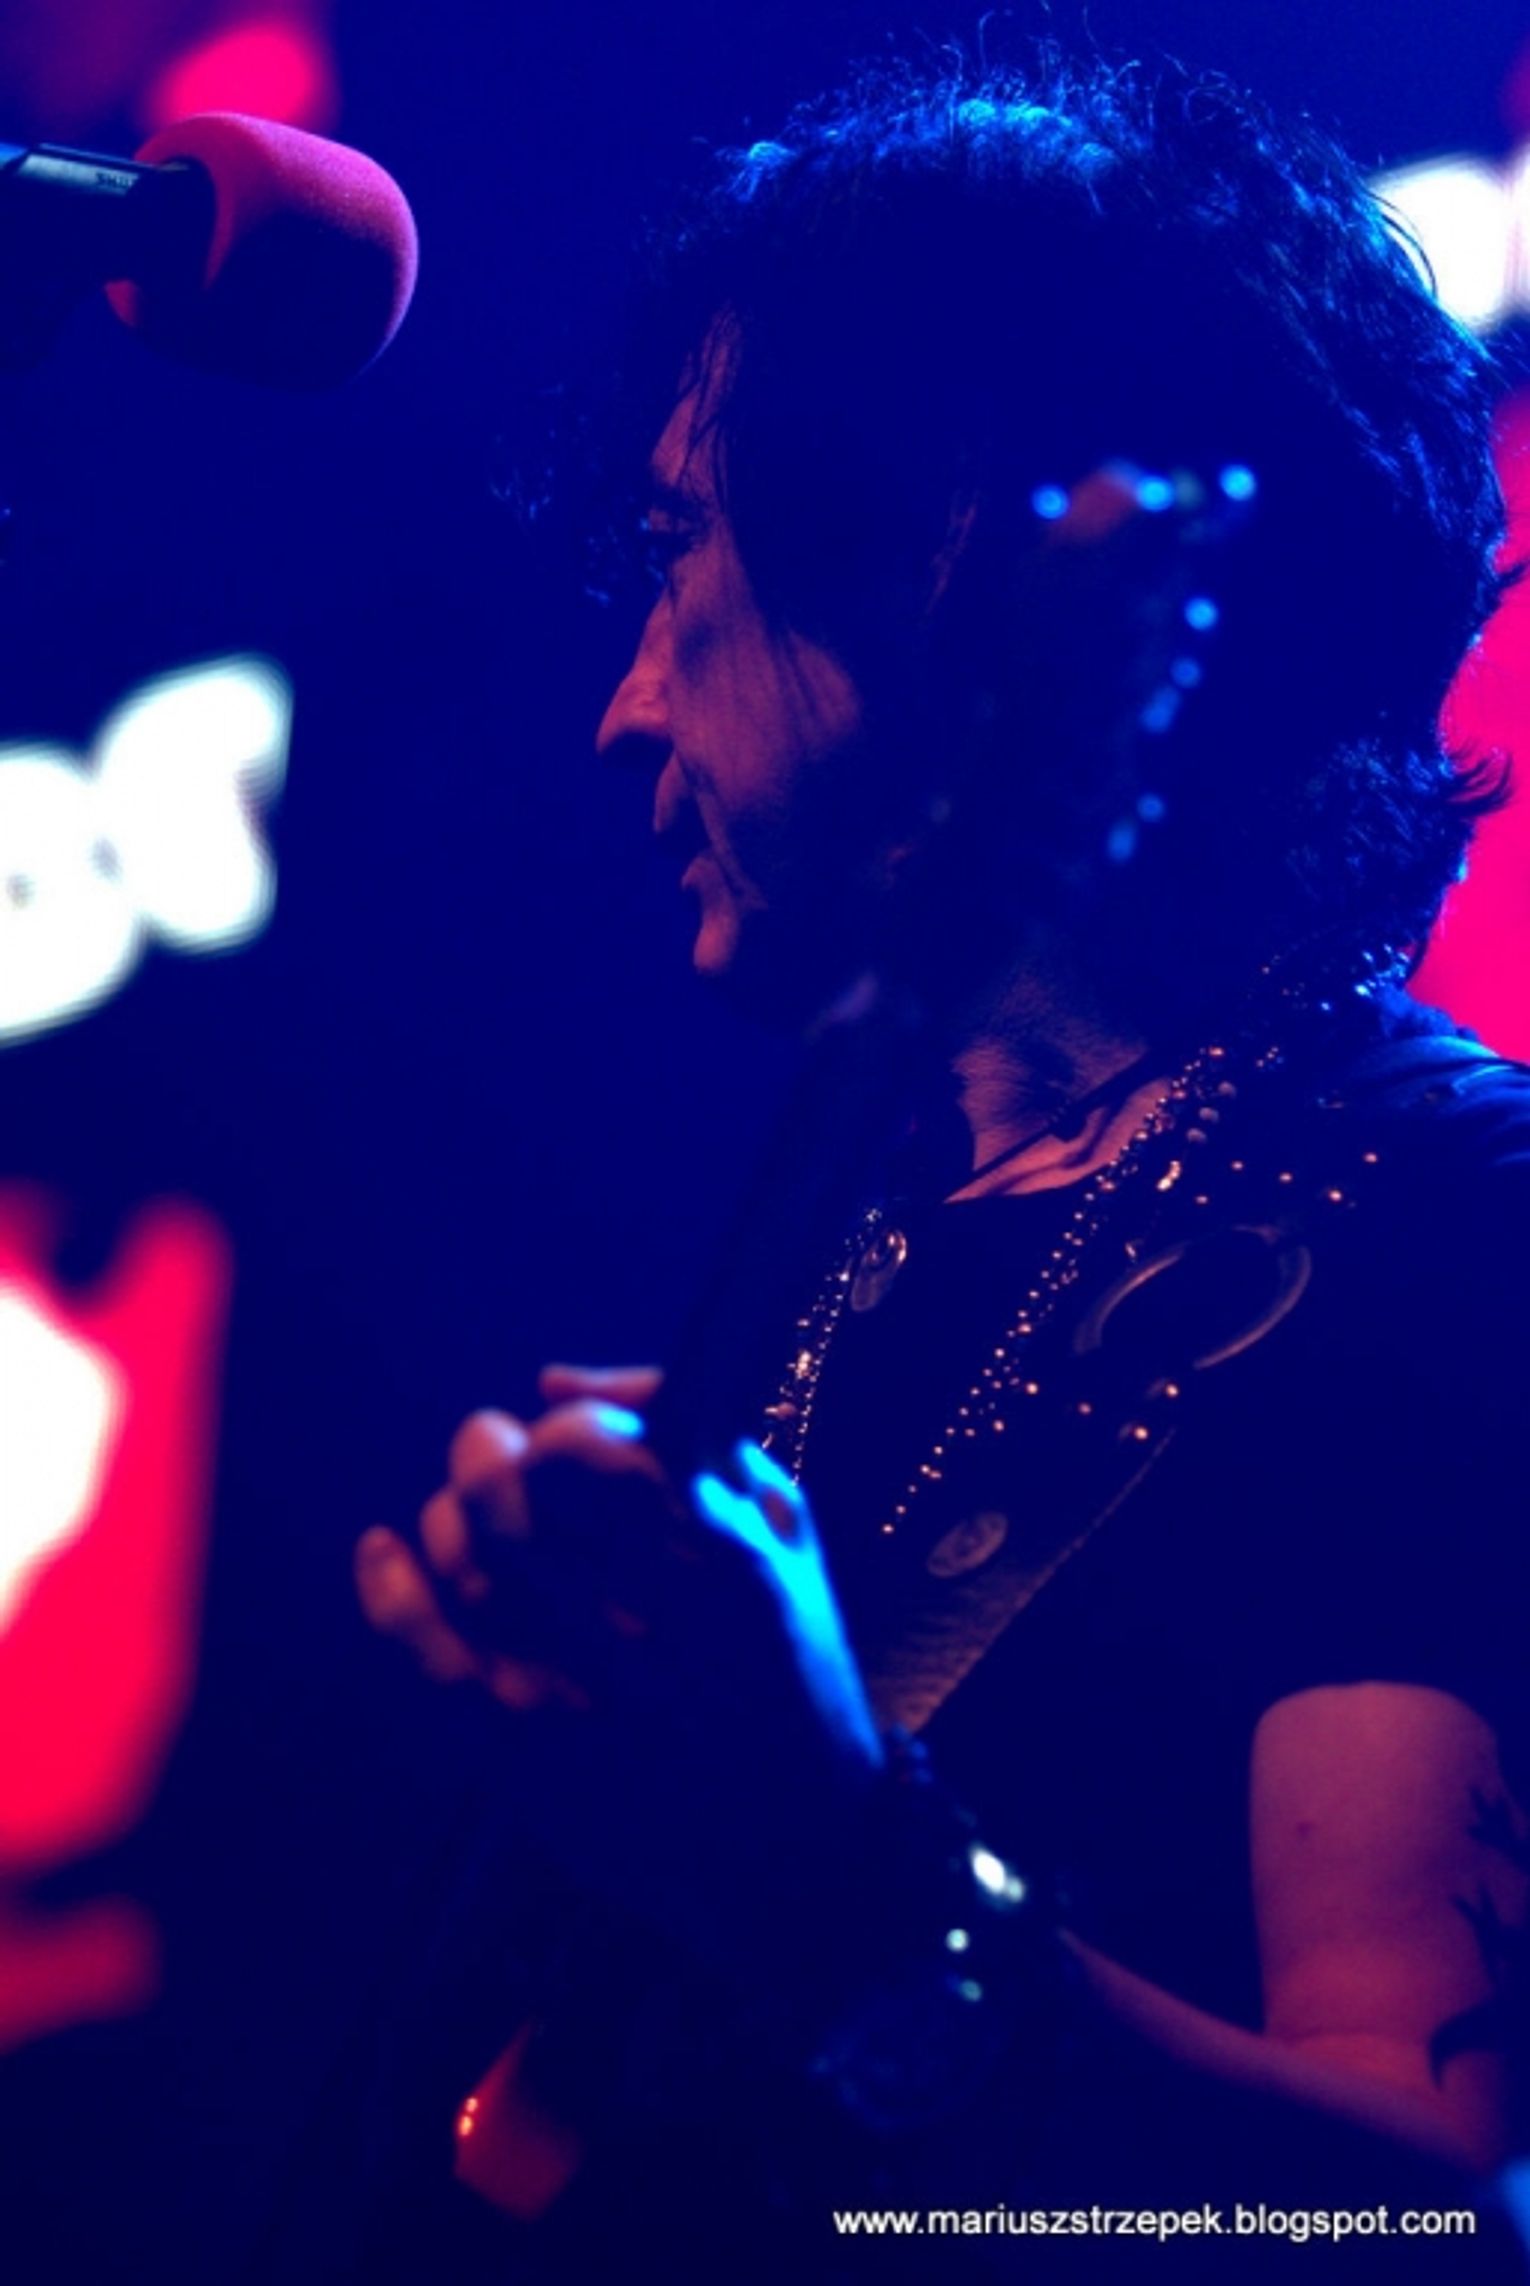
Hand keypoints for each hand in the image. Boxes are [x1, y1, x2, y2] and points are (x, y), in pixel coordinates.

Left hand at [356, 1366, 883, 1976]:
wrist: (799, 1845)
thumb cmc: (787, 1657)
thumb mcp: (782, 1521)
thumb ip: (685, 1425)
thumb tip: (550, 1378)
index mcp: (716, 1548)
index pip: (585, 1446)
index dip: (560, 1433)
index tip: (566, 1444)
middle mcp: (640, 1612)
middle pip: (505, 1494)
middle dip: (485, 1460)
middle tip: (492, 1458)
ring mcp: (575, 1682)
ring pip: (462, 1561)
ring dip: (449, 1522)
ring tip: (469, 1524)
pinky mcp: (526, 1743)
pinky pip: (426, 1649)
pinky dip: (388, 1585)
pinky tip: (384, 1552)